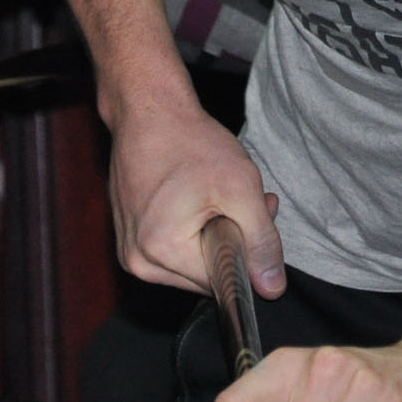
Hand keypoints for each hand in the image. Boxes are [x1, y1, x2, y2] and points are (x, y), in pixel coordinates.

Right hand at [102, 80, 282, 295]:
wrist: (148, 113)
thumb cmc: (191, 143)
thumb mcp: (241, 188)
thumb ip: (260, 241)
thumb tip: (271, 288)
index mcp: (160, 253)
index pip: (222, 282)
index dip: (248, 251)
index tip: (256, 214)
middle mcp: (137, 262)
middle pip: (205, 276)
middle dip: (233, 243)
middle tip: (246, 200)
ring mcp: (130, 252)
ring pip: (192, 265)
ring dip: (216, 236)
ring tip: (223, 196)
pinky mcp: (130, 240)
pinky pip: (174, 251)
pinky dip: (195, 231)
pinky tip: (203, 200)